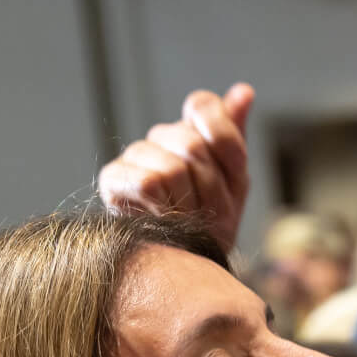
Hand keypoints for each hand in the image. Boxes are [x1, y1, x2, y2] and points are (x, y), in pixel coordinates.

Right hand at [98, 84, 253, 252]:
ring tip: (187, 219)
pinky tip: (164, 220)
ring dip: (188, 204)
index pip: (202, 106)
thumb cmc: (212, 222)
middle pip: (192, 144)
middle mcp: (161, 137)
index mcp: (190, 129)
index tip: (233, 174)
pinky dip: (164, 209)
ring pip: (171, 167)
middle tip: (208, 211)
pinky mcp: (113, 179)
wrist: (191, 265)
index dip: (224, 141)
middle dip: (210, 187)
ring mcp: (135, 156)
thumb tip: (244, 90)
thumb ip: (234, 137)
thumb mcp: (235, 181)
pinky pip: (146, 183)